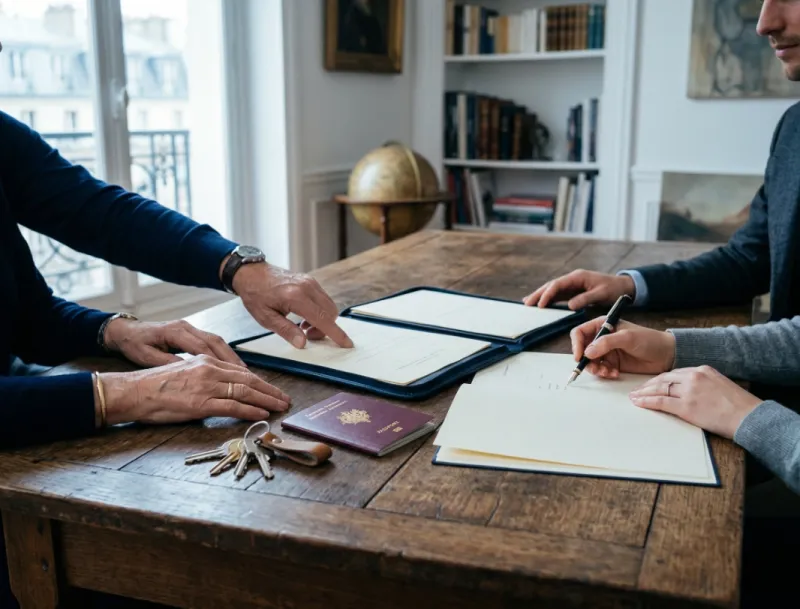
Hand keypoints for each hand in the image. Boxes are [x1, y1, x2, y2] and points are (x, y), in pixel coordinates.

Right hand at [100, 354, 290, 425]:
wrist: (133, 391)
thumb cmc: (155, 386)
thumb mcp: (184, 372)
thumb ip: (206, 378)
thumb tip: (224, 390)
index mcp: (205, 361)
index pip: (241, 372)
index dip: (261, 382)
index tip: (273, 390)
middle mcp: (209, 370)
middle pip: (248, 381)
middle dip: (270, 390)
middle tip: (284, 399)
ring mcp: (205, 387)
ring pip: (244, 393)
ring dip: (266, 401)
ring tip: (279, 407)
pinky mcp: (200, 404)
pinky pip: (231, 407)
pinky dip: (249, 411)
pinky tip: (261, 414)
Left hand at [104, 318, 244, 367]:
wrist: (125, 331)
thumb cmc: (133, 344)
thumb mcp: (146, 356)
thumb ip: (169, 363)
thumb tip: (189, 373)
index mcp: (175, 331)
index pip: (203, 347)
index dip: (220, 361)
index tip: (233, 375)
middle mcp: (186, 327)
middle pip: (216, 342)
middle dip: (233, 359)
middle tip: (248, 376)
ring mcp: (190, 328)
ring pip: (217, 341)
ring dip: (232, 357)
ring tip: (246, 373)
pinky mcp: (190, 333)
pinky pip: (212, 343)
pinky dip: (224, 355)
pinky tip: (232, 367)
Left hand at [231, 262, 352, 348]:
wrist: (251, 272)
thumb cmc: (255, 294)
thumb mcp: (266, 318)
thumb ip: (286, 330)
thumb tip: (302, 343)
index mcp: (296, 297)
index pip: (323, 319)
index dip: (336, 334)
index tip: (346, 344)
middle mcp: (307, 287)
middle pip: (331, 313)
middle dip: (325, 329)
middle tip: (306, 335)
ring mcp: (311, 282)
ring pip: (330, 306)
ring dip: (322, 320)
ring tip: (303, 326)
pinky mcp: (310, 281)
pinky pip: (324, 299)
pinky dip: (320, 311)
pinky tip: (304, 316)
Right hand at [523, 270, 635, 309]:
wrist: (622, 286)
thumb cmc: (613, 289)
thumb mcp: (601, 294)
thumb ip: (585, 299)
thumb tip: (569, 305)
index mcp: (578, 277)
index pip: (558, 284)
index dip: (548, 294)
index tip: (540, 304)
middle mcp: (572, 279)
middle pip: (551, 285)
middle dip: (538, 294)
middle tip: (526, 303)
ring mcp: (572, 285)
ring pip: (552, 289)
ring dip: (540, 296)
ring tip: (527, 303)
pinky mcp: (573, 291)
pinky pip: (557, 295)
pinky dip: (548, 299)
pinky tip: (540, 304)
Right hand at [570, 318, 675, 376]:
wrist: (666, 355)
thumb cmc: (650, 340)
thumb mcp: (627, 338)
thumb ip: (606, 343)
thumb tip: (588, 351)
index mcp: (603, 325)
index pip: (580, 332)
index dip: (576, 344)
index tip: (579, 356)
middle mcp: (602, 338)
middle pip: (582, 349)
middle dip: (586, 360)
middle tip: (595, 368)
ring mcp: (606, 351)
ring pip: (590, 362)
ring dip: (595, 369)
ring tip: (606, 372)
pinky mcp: (612, 363)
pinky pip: (600, 370)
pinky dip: (604, 373)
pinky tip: (614, 373)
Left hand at [628, 366, 761, 438]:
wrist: (748, 416)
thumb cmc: (738, 405)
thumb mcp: (720, 384)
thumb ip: (704, 383)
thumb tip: (691, 391)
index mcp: (702, 369)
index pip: (674, 373)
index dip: (660, 379)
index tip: (651, 383)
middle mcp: (693, 377)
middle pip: (663, 378)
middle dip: (648, 384)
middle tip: (637, 389)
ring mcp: (689, 391)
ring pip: (659, 388)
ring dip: (643, 392)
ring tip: (633, 396)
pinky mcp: (686, 406)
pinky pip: (661, 402)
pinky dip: (647, 402)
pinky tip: (639, 403)